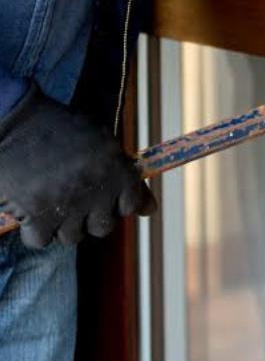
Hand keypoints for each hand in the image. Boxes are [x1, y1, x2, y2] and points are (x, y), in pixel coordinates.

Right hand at [0, 87, 155, 248]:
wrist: (17, 120)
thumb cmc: (61, 128)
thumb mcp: (102, 142)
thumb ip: (126, 176)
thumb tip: (151, 210)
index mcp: (118, 170)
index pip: (131, 205)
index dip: (118, 203)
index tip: (107, 198)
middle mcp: (98, 191)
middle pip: (103, 227)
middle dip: (91, 217)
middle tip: (75, 199)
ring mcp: (68, 205)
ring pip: (72, 236)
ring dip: (63, 225)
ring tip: (51, 200)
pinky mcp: (37, 216)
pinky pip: (41, 240)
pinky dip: (35, 231)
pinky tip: (32, 210)